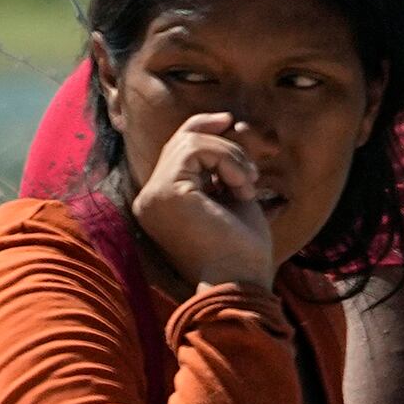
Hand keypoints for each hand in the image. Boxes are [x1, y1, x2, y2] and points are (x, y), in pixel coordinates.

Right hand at [132, 111, 283, 292]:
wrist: (242, 283)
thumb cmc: (243, 252)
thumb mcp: (234, 199)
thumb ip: (222, 169)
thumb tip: (227, 126)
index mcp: (163, 202)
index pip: (176, 151)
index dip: (201, 127)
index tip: (230, 120)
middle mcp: (151, 198)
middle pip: (181, 141)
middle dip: (224, 145)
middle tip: (252, 173)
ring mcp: (154, 194)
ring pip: (190, 143)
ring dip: (230, 157)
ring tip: (248, 186)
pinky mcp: (166, 191)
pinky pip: (195, 150)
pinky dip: (226, 161)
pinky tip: (241, 188)